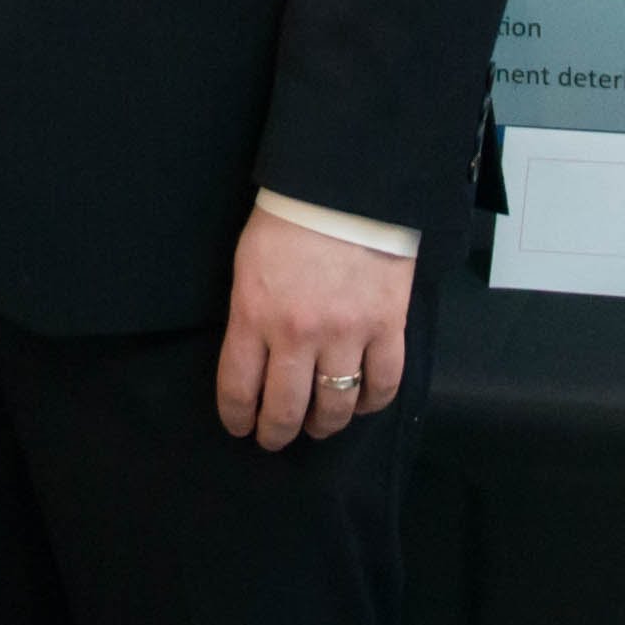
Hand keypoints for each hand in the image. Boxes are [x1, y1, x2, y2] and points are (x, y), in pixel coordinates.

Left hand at [213, 213, 411, 449]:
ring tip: (319, 425)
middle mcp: (298, 334)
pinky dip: (372, 402)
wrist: (344, 186)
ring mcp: (346, 333)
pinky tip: (361, 403)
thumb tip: (253, 359)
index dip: (238, 418)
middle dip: (277, 433)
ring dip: (324, 425)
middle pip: (286, 410)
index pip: (239, 389)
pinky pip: (383, 384)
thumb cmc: (288, 220)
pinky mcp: (386, 326)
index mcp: (254, 316)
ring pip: (335, 405)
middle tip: (276, 438)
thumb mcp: (247, 267)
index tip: (240, 427)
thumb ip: (249, 317)